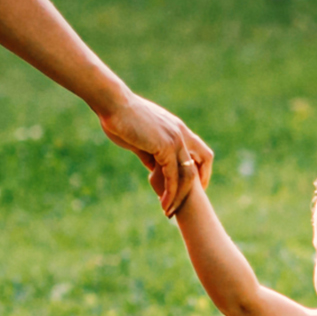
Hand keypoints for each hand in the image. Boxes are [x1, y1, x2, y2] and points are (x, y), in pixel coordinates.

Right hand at [97, 89, 211, 214]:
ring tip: (169, 211)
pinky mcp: (165, 146)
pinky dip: (170, 192)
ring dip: (180, 195)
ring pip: (188, 174)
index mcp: (177, 128)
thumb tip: (154, 168)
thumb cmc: (121, 118)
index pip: (200, 151)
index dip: (200, 169)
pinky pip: (173, 176)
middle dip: (198, 185)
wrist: (113, 104)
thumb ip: (150, 154)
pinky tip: (163, 203)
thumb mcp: (140, 139)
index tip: (193, 186)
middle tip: (186, 203)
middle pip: (203, 161)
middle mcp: (181, 133)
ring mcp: (175, 139)